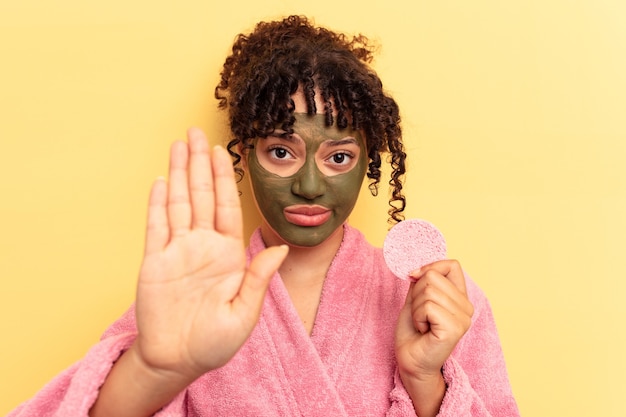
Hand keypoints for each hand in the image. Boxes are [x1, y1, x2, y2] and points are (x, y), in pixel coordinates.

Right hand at [135, 128, 287, 379]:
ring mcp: (177, 251)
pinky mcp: (154, 261)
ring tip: (179, 144)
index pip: (227, 206)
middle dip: (200, 163)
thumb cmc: (215, 341)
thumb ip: (258, 277)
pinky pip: (156, 226)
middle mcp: (202, 245)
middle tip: (197, 132)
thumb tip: (281, 247)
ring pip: (179, 202)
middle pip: (202, 195)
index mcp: (227, 253)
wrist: (179, 360)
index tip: (223, 151)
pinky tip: (163, 180)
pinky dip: (158, 203)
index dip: (225, 177)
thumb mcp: (245, 312)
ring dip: (179, 173)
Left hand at [395, 260, 473, 414]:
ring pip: (428, 291)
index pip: (452, 265)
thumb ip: (422, 281)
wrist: (410, 361)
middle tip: (420, 315)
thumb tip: (419, 267)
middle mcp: (467, 307)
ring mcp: (463, 319)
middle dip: (417, 294)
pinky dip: (417, 317)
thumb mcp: (416, 299)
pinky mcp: (454, 328)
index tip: (414, 277)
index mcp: (461, 298)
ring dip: (416, 308)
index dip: (430, 267)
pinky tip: (424, 331)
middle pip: (434, 276)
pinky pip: (428, 307)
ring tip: (422, 324)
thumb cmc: (413, 332)